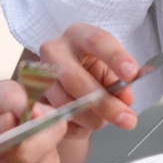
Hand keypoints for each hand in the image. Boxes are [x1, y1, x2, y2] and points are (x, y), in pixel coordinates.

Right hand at [34, 24, 140, 162]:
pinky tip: (84, 124)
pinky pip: (55, 119)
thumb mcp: (112, 71)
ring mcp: (38, 75)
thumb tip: (124, 100)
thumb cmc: (93, 71)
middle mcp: (54, 50)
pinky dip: (75, 127)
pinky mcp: (31, 98)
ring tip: (105, 122)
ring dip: (90, 119)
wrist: (68, 80)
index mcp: (79, 35)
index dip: (115, 57)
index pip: (97, 41)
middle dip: (104, 103)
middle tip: (127, 120)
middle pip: (74, 78)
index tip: (131, 74)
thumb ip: (121, 84)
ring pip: (63, 103)